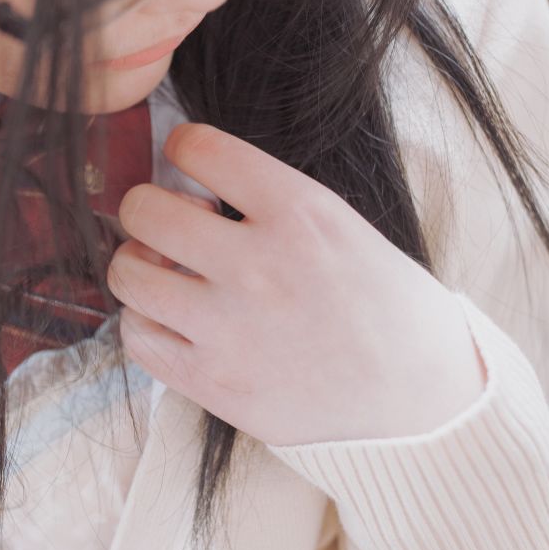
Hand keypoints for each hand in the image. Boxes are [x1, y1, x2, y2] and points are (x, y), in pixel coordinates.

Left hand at [107, 122, 488, 447]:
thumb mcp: (345, 227)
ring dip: (138, 264)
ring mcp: (229, 327)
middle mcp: (257, 265)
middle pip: (145, 210)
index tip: (188, 160)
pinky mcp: (213, 381)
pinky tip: (171, 318)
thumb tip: (195, 195)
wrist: (420, 401)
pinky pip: (137, 335)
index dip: (185, 148)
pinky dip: (144, 320)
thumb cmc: (388, 310)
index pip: (199, 148)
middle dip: (148, 207)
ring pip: (128, 273)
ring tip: (164, 273)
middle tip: (168, 223)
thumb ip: (271, 205)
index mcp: (300, 212)